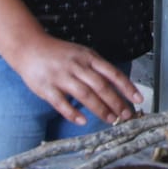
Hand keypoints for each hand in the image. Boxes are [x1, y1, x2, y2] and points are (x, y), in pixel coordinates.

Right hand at [0, 31, 144, 125]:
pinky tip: (83, 121)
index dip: (126, 87)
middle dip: (116, 102)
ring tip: (111, 120)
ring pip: (84, 95)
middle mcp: (77, 66)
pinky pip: (61, 103)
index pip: (112, 73)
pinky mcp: (46, 88)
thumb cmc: (59, 53)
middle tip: (126, 115)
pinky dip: (72, 113)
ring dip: (100, 109)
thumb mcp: (82, 54)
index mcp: (88, 57)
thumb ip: (97, 68)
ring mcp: (61, 77)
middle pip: (101, 86)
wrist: (29, 47)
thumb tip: (117, 86)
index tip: (138, 99)